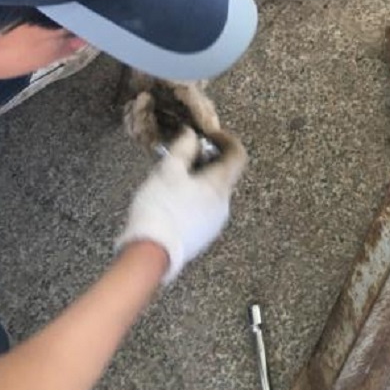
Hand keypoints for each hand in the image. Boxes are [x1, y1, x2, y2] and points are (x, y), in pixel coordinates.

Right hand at [116, 128, 247, 283]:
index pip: (238, 155)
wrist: (151, 253)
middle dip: (206, 162)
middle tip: (182, 157)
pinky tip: (171, 201)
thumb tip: (191, 135)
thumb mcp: (168, 170)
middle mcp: (223, 205)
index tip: (208, 136)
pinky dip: (193, 199)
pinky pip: (203, 211)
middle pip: (224, 175)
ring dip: (198, 182)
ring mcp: (214, 224)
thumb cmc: (160, 208)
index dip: (226, 140)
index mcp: (220, 185)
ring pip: (212, 194)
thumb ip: (183, 148)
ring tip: (172, 180)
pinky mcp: (202, 237)